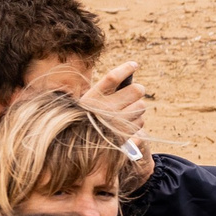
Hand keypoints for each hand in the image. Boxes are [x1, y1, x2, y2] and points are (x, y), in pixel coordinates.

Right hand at [83, 60, 155, 174]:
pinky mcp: (124, 136)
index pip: (113, 77)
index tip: (134, 64)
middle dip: (138, 91)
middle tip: (135, 93)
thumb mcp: (88, 105)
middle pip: (136, 90)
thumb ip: (104, 93)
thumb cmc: (83, 122)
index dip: (126, 69)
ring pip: (141, 107)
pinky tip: (127, 124)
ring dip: (138, 108)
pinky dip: (138, 122)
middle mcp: (105, 108)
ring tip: (126, 112)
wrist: (75, 150)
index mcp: (93, 97)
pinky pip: (140, 123)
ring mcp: (116, 122)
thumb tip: (127, 80)